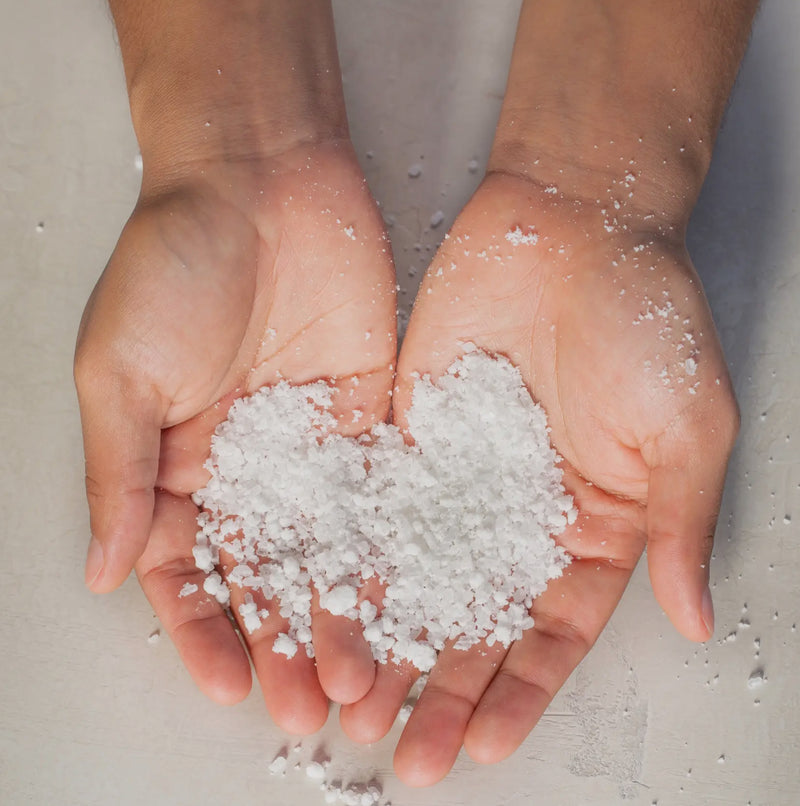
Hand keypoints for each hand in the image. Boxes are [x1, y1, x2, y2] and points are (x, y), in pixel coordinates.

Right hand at [74, 142, 394, 731]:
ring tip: (360, 681)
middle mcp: (250, 465)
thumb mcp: (122, 371)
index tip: (227, 683)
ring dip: (341, 615)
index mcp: (178, 461)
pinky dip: (390, 550)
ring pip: (330, 549)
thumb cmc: (175, 260)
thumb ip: (119, 473)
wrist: (260, 179)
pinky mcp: (370, 416)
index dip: (203, 631)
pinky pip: (381, 494)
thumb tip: (107, 571)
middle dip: (284, 640)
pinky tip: (402, 604)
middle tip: (308, 707)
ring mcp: (313, 445)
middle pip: (267, 573)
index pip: (188, 569)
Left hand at [340, 172, 737, 783]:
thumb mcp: (684, 427)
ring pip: (421, 574)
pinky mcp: (414, 435)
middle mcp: (523, 510)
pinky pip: (381, 506)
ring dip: (392, 640)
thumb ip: (679, 525)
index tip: (487, 745)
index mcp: (597, 521)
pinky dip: (359, 559)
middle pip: (479, 617)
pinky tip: (333, 609)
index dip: (523, 689)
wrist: (572, 222)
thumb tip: (694, 619)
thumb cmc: (645, 315)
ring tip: (355, 700)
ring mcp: (463, 476)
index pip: (556, 628)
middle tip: (406, 749)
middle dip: (445, 686)